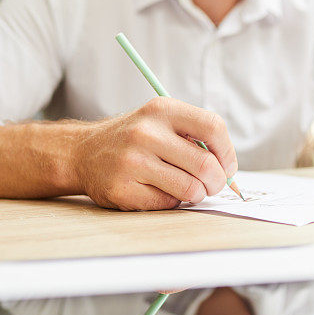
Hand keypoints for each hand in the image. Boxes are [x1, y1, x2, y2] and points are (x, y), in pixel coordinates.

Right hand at [72, 97, 237, 210]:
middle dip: (217, 182)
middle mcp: (146, 133)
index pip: (213, 127)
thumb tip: (230, 170)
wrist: (83, 152)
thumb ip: (196, 137)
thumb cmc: (135, 140)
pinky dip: (172, 202)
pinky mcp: (122, 189)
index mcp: (162, 110)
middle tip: (213, 186)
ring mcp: (132, 162)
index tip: (228, 166)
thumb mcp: (161, 122)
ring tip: (187, 188)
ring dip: (197, 194)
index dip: (228, 152)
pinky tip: (158, 191)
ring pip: (190, 189)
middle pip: (206, 165)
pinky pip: (168, 204)